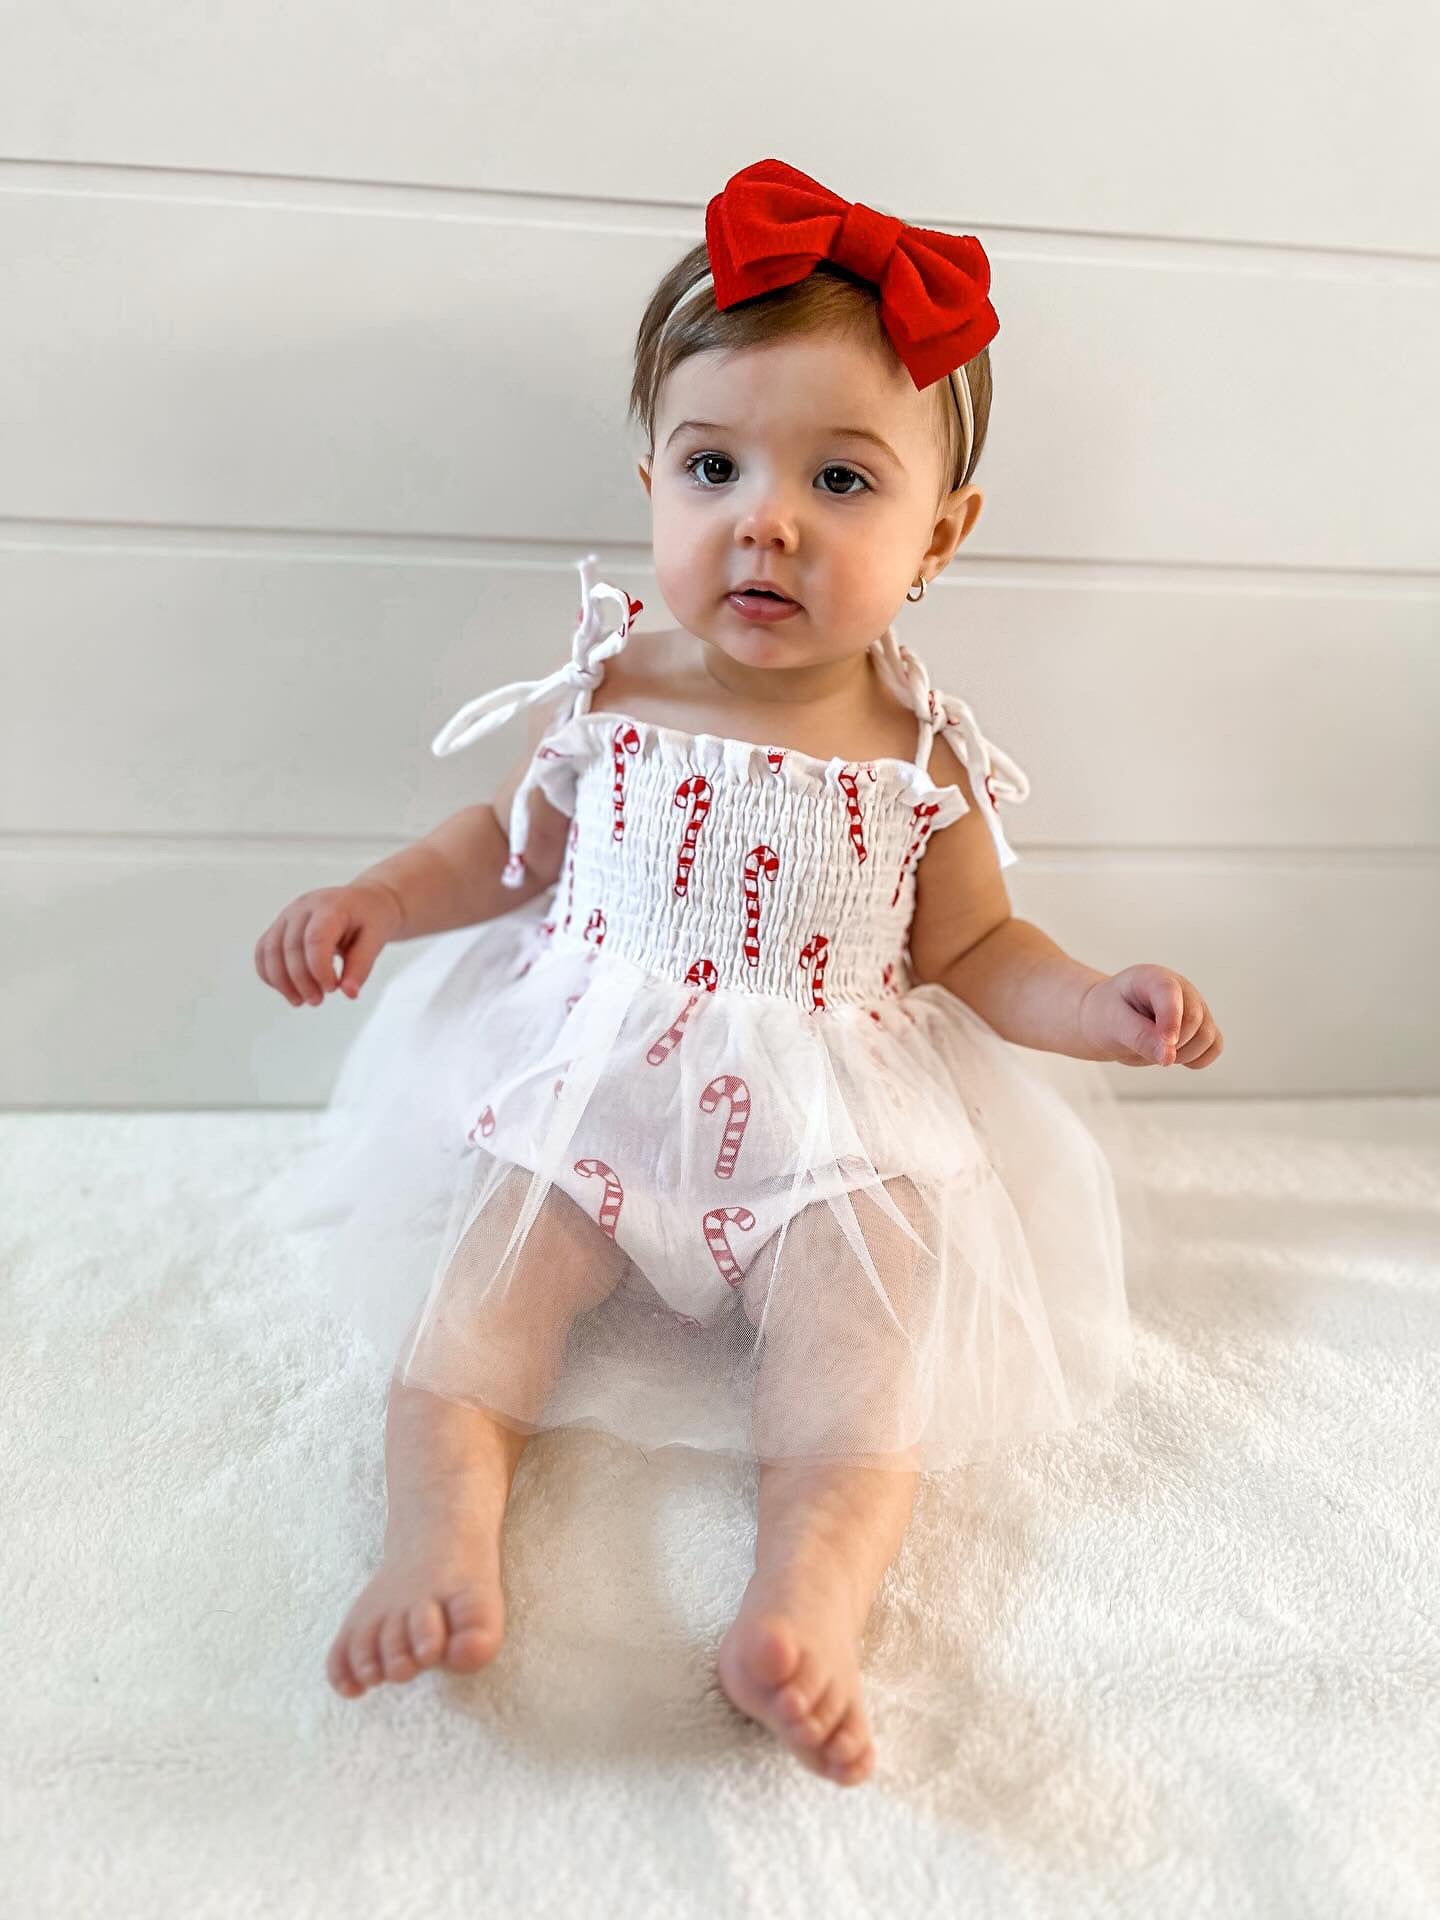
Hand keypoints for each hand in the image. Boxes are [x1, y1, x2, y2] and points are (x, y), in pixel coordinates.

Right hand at [254, 881, 404, 1006]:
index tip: (332, 989)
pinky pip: (263, 951)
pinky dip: (270, 974)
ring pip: (270, 950)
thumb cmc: (370, 919)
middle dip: (301, 981)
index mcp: (330, 906)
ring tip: (301, 1001)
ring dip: (281, 982)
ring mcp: (287, 916)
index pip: (315, 939)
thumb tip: (349, 994)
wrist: (363, 902)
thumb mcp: (377, 939)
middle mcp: (303, 907)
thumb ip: (362, 965)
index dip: (319, 969)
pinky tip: (287, 990)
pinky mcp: (279, 926)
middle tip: (317, 1001)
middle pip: (290, 947)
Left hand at [1078, 964, 1223, 1069]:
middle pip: (1194, 1021)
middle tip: (1142, 1045)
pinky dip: (1197, 1059)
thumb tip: (1168, 1057)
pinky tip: (1174, 1056)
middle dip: (1172, 1043)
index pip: (1170, 993)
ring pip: (1208, 1037)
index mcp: (1153, 978)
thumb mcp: (1113, 1024)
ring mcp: (1195, 1006)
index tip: (1166, 1045)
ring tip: (1154, 1048)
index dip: (1171, 1020)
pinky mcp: (1201, 1026)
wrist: (1108, 1020)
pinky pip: (1214, 1047)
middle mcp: (1181, 988)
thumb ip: (1139, 1037)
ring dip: (1183, 1054)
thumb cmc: (1107, 1016)